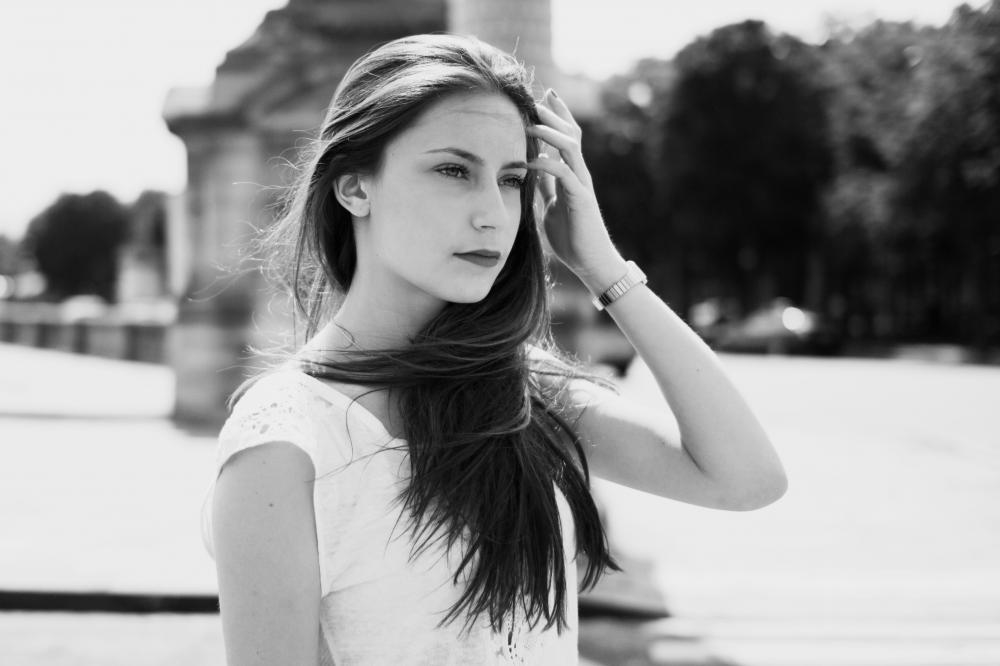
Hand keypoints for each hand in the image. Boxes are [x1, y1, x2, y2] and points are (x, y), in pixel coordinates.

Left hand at [526, 89, 623, 286]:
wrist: (590, 262)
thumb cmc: (572, 237)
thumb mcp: (552, 206)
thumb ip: (546, 186)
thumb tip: (535, 168)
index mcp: (573, 174)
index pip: (568, 136)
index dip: (558, 115)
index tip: (544, 96)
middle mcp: (580, 174)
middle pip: (572, 134)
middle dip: (555, 114)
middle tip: (537, 97)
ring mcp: (583, 185)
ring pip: (571, 148)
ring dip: (551, 133)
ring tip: (531, 123)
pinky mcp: (581, 200)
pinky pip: (564, 174)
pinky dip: (547, 165)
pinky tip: (531, 162)